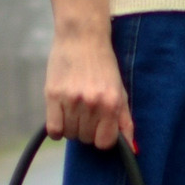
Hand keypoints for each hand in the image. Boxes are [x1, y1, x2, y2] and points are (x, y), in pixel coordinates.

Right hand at [43, 0, 134, 150]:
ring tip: (74, 109)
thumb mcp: (119, 91)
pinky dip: (57, 129)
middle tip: (86, 113)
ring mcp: (71, 99)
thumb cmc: (103, 65)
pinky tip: (61, 116)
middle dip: (87, 130)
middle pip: (86, 139)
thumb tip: (131, 148)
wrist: (82, 36)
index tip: (99, 128)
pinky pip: (54, 130)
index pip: (104, 143)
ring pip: (70, 134)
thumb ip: (125, 121)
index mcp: (111, 103)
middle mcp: (92, 103)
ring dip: (72, 127)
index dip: (101, 138)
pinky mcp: (53, 95)